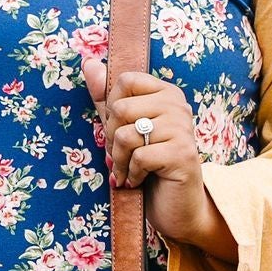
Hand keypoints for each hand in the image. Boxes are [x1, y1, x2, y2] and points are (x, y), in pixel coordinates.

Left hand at [80, 58, 239, 265]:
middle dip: (112, 140)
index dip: (112, 109)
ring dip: (119, 160)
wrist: (176, 208)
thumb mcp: (123, 129)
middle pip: (121, 108)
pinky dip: (132, 174)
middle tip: (123, 157)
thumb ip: (106, 98)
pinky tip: (139, 180)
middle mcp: (178, 106)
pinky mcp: (183, 154)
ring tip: (128, 171)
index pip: (125, 80)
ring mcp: (183, 129)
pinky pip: (139, 157)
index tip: (120, 131)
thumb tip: (88, 62)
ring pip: (126, 134)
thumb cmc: (149, 168)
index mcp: (166, 93)